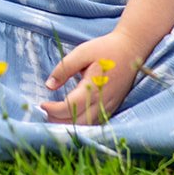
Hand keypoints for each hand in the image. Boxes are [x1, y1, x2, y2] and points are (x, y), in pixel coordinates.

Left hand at [39, 28, 155, 124]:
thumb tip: (49, 85)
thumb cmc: (106, 48)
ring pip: (87, 126)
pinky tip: (71, 117)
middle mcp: (103, 101)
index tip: (41, 104)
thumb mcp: (82, 52)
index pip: (69, 108)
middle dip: (58, 120)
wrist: (132, 49)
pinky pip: (96, 122)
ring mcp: (110, 106)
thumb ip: (64, 69)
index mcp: (93, 88)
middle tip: (45, 112)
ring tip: (55, 116)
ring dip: (69, 124)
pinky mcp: (113, 106)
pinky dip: (82, 124)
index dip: (52, 110)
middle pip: (77, 122)